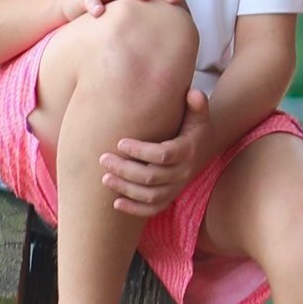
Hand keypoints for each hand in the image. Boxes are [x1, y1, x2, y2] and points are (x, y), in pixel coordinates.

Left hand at [101, 89, 215, 216]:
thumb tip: (193, 93)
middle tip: (104, 158)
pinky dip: (134, 209)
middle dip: (125, 169)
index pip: (164, 155)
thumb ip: (196, 104)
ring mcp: (176, 188)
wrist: (198, 148)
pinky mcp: (169, 198)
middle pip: (152, 177)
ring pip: (150, 195)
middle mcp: (183, 173)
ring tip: (105, 178)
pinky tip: (116, 204)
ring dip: (126, 189)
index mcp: (187, 151)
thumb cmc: (189, 127)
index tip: (120, 143)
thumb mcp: (196, 115)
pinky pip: (153, 209)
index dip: (141, 151)